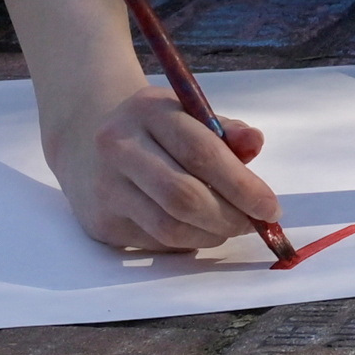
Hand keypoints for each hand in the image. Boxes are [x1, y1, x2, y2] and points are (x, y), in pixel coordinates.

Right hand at [62, 85, 282, 255]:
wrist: (84, 133)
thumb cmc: (152, 125)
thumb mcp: (187, 111)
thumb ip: (225, 129)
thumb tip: (256, 142)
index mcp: (150, 112)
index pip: (202, 153)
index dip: (242, 185)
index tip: (270, 207)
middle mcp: (120, 148)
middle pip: (184, 197)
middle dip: (229, 217)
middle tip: (254, 224)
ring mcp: (105, 188)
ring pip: (168, 227)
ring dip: (210, 235)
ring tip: (229, 227)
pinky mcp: (100, 222)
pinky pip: (154, 242)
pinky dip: (186, 242)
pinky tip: (198, 230)